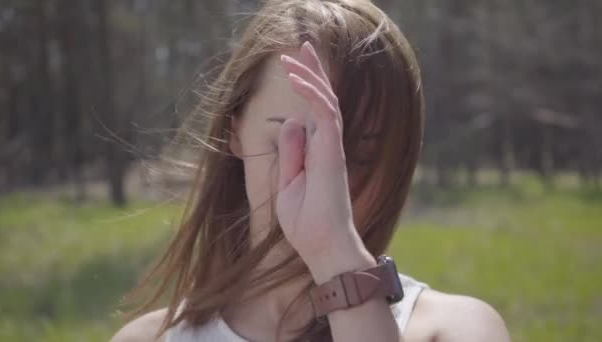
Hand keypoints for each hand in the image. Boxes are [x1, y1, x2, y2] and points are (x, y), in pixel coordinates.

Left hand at [275, 41, 373, 281]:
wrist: (322, 246)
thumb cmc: (307, 222)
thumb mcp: (288, 183)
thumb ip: (291, 153)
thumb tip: (292, 123)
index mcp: (317, 152)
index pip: (313, 112)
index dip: (307, 87)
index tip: (296, 66)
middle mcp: (327, 145)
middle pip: (323, 99)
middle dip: (314, 71)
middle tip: (305, 46)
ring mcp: (332, 147)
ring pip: (326, 101)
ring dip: (312, 75)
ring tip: (295, 54)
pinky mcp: (332, 152)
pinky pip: (324, 114)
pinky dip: (312, 94)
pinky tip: (297, 78)